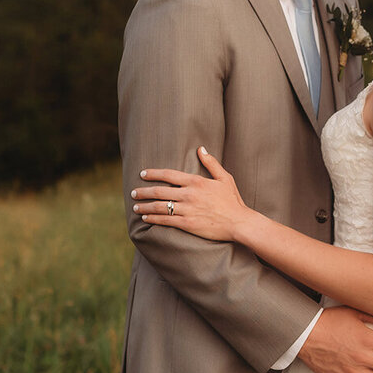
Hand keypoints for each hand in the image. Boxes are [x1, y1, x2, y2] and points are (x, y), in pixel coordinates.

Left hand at [134, 147, 249, 242]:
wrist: (239, 222)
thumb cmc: (233, 200)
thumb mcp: (225, 178)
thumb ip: (211, 163)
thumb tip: (201, 148)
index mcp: (196, 181)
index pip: (168, 175)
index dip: (153, 174)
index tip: (142, 174)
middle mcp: (189, 194)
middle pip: (159, 191)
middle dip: (143, 191)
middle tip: (133, 192)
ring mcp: (187, 209)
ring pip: (159, 206)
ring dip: (145, 206)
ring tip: (136, 206)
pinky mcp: (187, 224)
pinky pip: (165, 220)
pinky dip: (153, 218)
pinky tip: (146, 218)